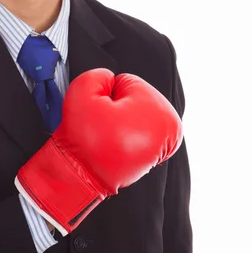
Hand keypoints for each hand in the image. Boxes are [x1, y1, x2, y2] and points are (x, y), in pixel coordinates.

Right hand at [15, 68, 182, 234]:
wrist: (81, 177)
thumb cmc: (84, 138)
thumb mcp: (82, 91)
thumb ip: (100, 75)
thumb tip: (111, 82)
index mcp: (160, 110)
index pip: (127, 83)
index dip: (106, 95)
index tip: (100, 114)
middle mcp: (171, 127)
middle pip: (136, 99)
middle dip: (118, 108)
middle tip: (104, 128)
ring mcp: (167, 143)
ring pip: (137, 115)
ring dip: (123, 121)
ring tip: (110, 138)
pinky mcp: (159, 155)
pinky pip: (140, 132)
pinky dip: (128, 135)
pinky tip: (117, 146)